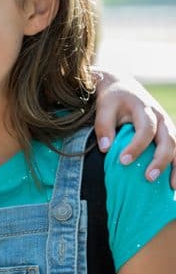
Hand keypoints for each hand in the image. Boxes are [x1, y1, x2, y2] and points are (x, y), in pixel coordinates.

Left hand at [94, 70, 175, 187]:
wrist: (122, 86)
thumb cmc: (112, 99)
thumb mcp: (105, 106)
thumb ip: (104, 126)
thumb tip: (106, 149)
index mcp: (145, 109)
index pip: (145, 130)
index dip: (136, 146)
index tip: (123, 161)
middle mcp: (161, 117)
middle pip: (169, 139)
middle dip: (161, 160)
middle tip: (149, 178)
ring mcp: (168, 125)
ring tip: (172, 187)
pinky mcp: (169, 132)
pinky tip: (173, 182)